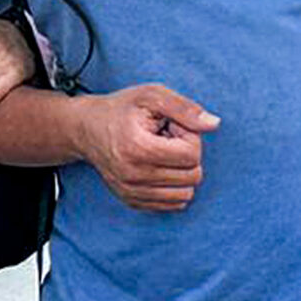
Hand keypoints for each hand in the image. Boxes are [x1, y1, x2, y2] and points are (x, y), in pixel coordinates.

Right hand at [76, 85, 218, 212]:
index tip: (171, 127)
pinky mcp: (132, 201)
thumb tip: (214, 124)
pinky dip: (173, 187)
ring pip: (186, 194)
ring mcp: (131, 192)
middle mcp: (133, 176)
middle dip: (187, 155)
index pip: (192, 155)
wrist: (86, 129)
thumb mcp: (152, 96)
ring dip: (180, 172)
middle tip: (167, 140)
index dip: (189, 136)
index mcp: (139, 148)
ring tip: (162, 154)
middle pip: (193, 176)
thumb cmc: (121, 109)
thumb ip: (185, 109)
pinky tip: (158, 168)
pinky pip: (173, 205)